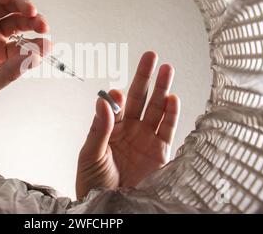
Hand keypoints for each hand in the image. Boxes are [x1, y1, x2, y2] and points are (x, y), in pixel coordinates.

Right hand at [0, 0, 49, 103]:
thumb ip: (10, 73)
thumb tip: (36, 59)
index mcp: (2, 53)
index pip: (26, 44)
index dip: (38, 42)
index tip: (47, 43)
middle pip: (20, 22)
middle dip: (34, 21)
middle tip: (42, 25)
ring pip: (7, 6)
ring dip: (21, 5)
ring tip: (30, 11)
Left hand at [76, 52, 179, 199]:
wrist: (109, 205)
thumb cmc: (93, 181)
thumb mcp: (90, 154)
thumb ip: (99, 128)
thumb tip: (103, 101)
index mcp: (111, 127)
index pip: (117, 105)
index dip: (118, 96)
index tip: (118, 93)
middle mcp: (130, 129)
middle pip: (140, 98)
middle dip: (145, 77)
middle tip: (151, 56)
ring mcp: (146, 138)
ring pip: (156, 108)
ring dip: (162, 88)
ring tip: (167, 68)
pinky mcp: (160, 151)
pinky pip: (167, 129)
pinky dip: (171, 114)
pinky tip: (172, 98)